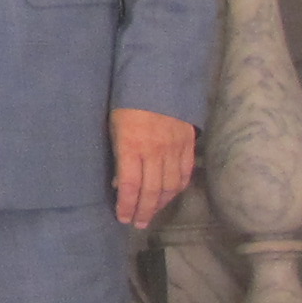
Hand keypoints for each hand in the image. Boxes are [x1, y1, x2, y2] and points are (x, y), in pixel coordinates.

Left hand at [109, 108, 196, 229]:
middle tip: (138, 223)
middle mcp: (154, 151)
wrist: (157, 79)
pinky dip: (178, 188)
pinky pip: (185, 172)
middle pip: (151, 191)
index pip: (130, 185)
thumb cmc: (126, 103)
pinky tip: (170, 195)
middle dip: (144, 211)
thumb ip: (119, 156)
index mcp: (131, 145)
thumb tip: (120, 183)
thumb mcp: (113, 127)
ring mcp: (174, 148)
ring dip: (161, 204)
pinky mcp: (187, 143)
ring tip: (152, 213)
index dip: (127, 205)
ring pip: (170, 186)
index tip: (123, 218)